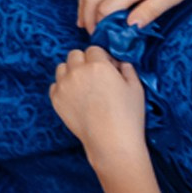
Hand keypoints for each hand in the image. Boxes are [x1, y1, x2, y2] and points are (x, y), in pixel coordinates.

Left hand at [50, 46, 148, 166]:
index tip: (107, 69)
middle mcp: (78, 71)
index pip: (94, 50)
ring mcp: (64, 85)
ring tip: (83, 87)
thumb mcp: (136, 89)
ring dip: (71, 72)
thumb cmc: (128, 116)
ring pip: (62, 67)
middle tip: (94, 77)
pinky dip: (63, 88)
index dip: (101, 58)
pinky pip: (55, 85)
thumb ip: (127, 70)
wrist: (111, 142)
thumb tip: (120, 63)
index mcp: (98, 65)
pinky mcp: (56, 99)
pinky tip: (75, 98)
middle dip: (84, 61)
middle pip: (74, 54)